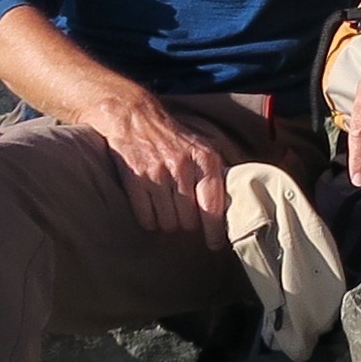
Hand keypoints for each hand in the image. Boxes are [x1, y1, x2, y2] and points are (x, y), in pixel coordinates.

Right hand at [89, 87, 238, 241]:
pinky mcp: (134, 179)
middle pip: (189, 221)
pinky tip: (150, 207)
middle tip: (182, 216)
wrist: (133, 116)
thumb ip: (214, 178)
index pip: (213, 207)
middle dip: (186, 224)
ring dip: (167, 222)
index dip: (214, 232)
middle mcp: (183, 167)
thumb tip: (227, 214)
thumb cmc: (172, 139)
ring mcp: (157, 173)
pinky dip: (148, 219)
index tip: (213, 245)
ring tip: (165, 208)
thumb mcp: (201, 150)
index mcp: (205, 160)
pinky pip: (146, 218)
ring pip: (168, 223)